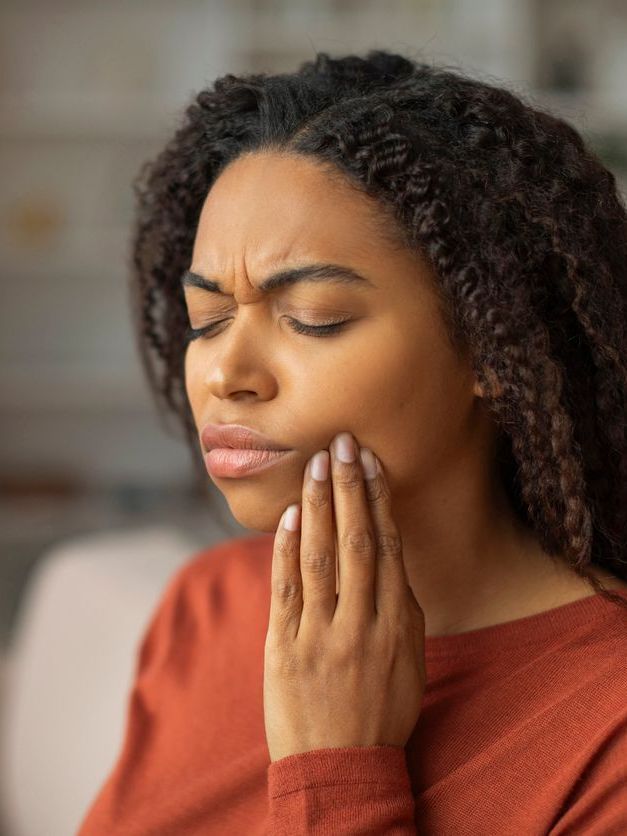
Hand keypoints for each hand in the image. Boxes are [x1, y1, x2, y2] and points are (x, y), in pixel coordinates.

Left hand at [263, 430, 425, 762]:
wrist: (339, 769)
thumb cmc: (380, 712)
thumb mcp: (408, 661)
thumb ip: (400, 609)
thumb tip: (389, 557)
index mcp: (396, 625)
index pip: (387, 548)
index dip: (379, 501)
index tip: (371, 463)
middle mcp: (361, 624)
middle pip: (355, 542)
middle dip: (349, 488)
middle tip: (343, 444)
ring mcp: (320, 635)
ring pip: (321, 557)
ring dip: (318, 505)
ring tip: (316, 464)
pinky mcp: (284, 648)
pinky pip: (286, 589)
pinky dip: (287, 549)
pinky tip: (291, 515)